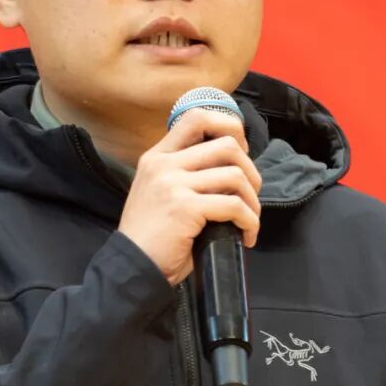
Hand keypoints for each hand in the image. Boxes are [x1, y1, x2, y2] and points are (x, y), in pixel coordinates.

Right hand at [117, 106, 262, 286]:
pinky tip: (246, 236)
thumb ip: (185, 174)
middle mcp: (164, 164)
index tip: (240, 152)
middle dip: (251, 170)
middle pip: (227, 144)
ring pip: (235, 175)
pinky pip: (234, 205)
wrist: (132, 268)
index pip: (197, 117)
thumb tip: (231, 169)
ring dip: (253, 200)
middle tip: (251, 195)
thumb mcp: (161, 194)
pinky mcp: (185, 208)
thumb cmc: (152, 238)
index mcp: (157, 157)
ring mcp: (173, 184)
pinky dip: (249, 222)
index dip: (229, 127)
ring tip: (249, 220)